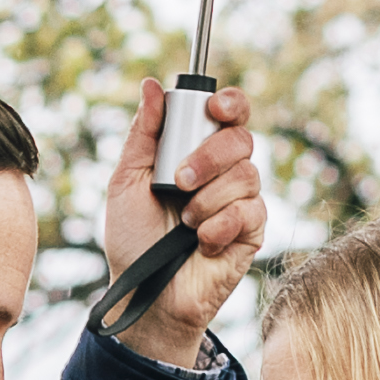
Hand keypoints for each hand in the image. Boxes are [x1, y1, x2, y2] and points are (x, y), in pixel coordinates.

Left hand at [97, 84, 266, 366]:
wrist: (144, 294)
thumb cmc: (132, 239)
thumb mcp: (126, 182)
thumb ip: (143, 135)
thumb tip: (151, 86)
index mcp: (196, 152)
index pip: (229, 114)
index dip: (230, 104)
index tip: (214, 108)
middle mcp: (224, 172)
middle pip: (242, 139)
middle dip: (209, 157)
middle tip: (180, 181)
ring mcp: (241, 201)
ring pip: (248, 175)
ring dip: (208, 199)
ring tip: (184, 223)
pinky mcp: (252, 232)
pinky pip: (251, 212)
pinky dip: (220, 226)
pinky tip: (202, 242)